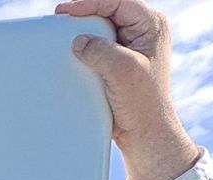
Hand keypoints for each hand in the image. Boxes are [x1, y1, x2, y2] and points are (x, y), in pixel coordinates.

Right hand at [55, 0, 202, 179]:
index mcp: (151, 25)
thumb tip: (78, 41)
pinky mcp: (118, 62)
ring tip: (63, 37)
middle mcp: (142, 32)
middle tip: (61, 20)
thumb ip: (101, 51)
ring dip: (82, 34)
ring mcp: (130, 47)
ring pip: (101, 30)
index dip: (90, 3)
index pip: (117, 2)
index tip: (66, 11)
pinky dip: (83, 50)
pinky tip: (71, 55)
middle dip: (84, 16)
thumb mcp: (123, 71)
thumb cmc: (143, 103)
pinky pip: (97, 48)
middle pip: (107, 12)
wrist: (144, 133)